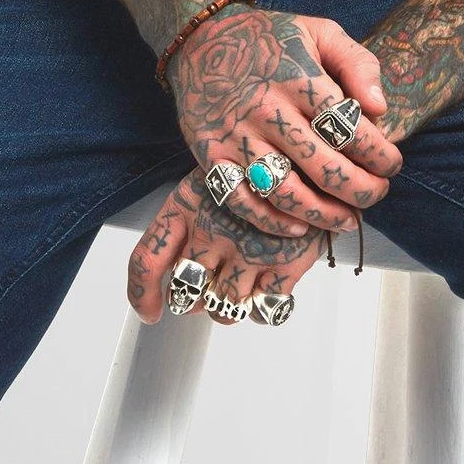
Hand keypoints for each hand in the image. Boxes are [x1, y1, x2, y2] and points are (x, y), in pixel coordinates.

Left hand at [128, 166, 326, 326]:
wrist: (320, 151)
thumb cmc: (263, 164)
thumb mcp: (217, 174)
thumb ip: (195, 216)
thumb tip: (184, 272)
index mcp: (187, 204)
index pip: (147, 261)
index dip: (143, 295)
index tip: (153, 312)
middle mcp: (212, 231)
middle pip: (188, 293)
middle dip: (196, 298)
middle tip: (210, 288)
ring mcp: (248, 251)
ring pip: (225, 309)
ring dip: (230, 305)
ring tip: (243, 283)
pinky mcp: (285, 266)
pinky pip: (264, 311)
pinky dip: (263, 306)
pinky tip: (268, 285)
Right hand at [165, 3, 402, 236]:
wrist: (201, 39)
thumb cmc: (270, 37)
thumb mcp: (319, 31)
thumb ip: (357, 63)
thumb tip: (380, 108)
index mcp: (299, 79)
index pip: (349, 128)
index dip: (379, 155)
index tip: (392, 165)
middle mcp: (269, 112)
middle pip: (324, 168)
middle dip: (362, 190)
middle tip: (378, 194)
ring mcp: (238, 138)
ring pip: (287, 193)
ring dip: (324, 215)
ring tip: (348, 219)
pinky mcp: (212, 157)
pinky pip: (244, 202)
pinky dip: (274, 223)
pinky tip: (300, 227)